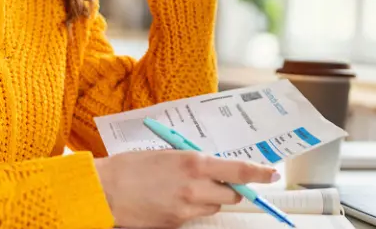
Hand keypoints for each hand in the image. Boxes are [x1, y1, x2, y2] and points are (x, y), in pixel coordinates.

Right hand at [94, 150, 277, 227]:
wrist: (105, 191)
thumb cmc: (131, 166)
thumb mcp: (168, 154)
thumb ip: (194, 161)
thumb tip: (214, 167)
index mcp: (194, 163)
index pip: (239, 170)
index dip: (259, 173)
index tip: (271, 174)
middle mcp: (195, 188)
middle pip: (231, 194)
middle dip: (229, 188)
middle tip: (216, 181)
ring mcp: (186, 210)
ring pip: (213, 208)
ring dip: (208, 200)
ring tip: (183, 189)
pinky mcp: (175, 224)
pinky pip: (193, 217)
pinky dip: (188, 209)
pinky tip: (169, 200)